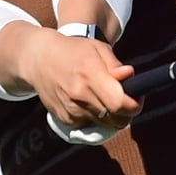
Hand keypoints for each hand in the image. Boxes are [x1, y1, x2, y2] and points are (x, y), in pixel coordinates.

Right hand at [0, 23, 141, 141]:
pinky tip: (89, 101)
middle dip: (126, 112)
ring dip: (111, 115)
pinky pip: (91, 125)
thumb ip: (116, 66)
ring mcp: (71, 110)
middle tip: (124, 98)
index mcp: (90, 75)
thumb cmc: (73, 50)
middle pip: (116, 120)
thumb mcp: (97, 49)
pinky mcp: (65, 119)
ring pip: (105, 125)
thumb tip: (130, 76)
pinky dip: (95, 117)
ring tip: (104, 96)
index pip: (120, 103)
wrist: (39, 60)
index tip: (137, 96)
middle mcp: (79, 96)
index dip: (134, 104)